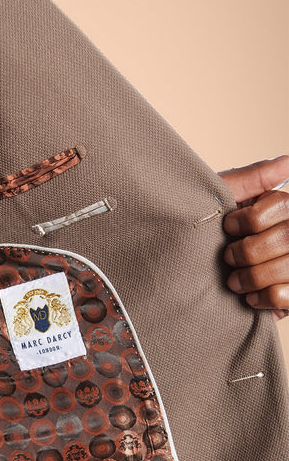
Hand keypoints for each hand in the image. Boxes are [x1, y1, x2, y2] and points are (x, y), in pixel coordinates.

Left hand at [219, 155, 288, 319]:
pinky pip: (288, 296)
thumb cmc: (203, 230)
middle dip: (250, 251)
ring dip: (254, 276)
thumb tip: (286, 162)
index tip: (227, 227)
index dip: (253, 218)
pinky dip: (265, 298)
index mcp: (280, 210)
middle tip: (227, 258)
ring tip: (233, 281)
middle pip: (287, 237)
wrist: (182, 271)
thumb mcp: (219, 199)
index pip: (283, 206)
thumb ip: (251, 179)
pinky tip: (249, 298)